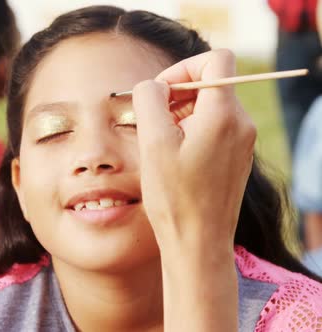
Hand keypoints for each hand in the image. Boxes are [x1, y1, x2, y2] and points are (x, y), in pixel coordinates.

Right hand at [132, 49, 255, 253]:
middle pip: (211, 82)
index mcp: (223, 114)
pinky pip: (214, 128)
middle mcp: (240, 123)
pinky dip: (191, 131)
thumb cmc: (174, 196)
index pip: (215, 59)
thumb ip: (150, 99)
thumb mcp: (153, 142)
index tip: (160, 92)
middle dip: (177, 93)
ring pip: (210, 106)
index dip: (183, 67)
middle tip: (152, 119)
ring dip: (181, 113)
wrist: (198, 243)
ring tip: (160, 142)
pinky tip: (173, 156)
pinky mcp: (236, 157)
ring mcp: (242, 141)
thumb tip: (153, 86)